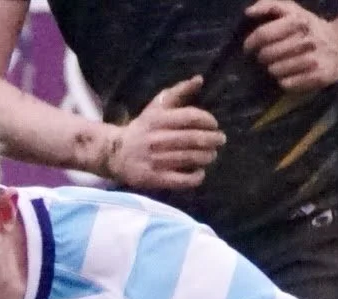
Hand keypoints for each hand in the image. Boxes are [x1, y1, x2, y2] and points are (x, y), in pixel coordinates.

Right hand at [105, 76, 225, 191]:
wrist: (117, 153)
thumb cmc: (144, 127)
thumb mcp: (157, 106)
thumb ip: (179, 92)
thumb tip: (200, 79)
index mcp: (159, 119)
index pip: (191, 117)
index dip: (208, 121)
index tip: (214, 125)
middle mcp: (158, 138)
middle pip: (194, 139)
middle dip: (212, 140)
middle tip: (220, 140)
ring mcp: (157, 160)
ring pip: (191, 158)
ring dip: (207, 156)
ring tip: (212, 154)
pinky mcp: (157, 178)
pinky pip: (182, 180)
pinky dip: (196, 177)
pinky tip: (200, 172)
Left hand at [243, 0, 337, 91]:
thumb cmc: (311, 27)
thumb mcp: (294, 10)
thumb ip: (270, 5)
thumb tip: (248, 12)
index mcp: (298, 21)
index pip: (264, 34)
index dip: (251, 43)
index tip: (248, 48)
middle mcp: (306, 40)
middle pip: (267, 55)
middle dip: (262, 57)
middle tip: (266, 57)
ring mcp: (312, 60)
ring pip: (275, 71)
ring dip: (273, 69)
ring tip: (279, 65)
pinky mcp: (317, 77)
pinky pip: (287, 84)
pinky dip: (283, 81)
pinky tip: (289, 75)